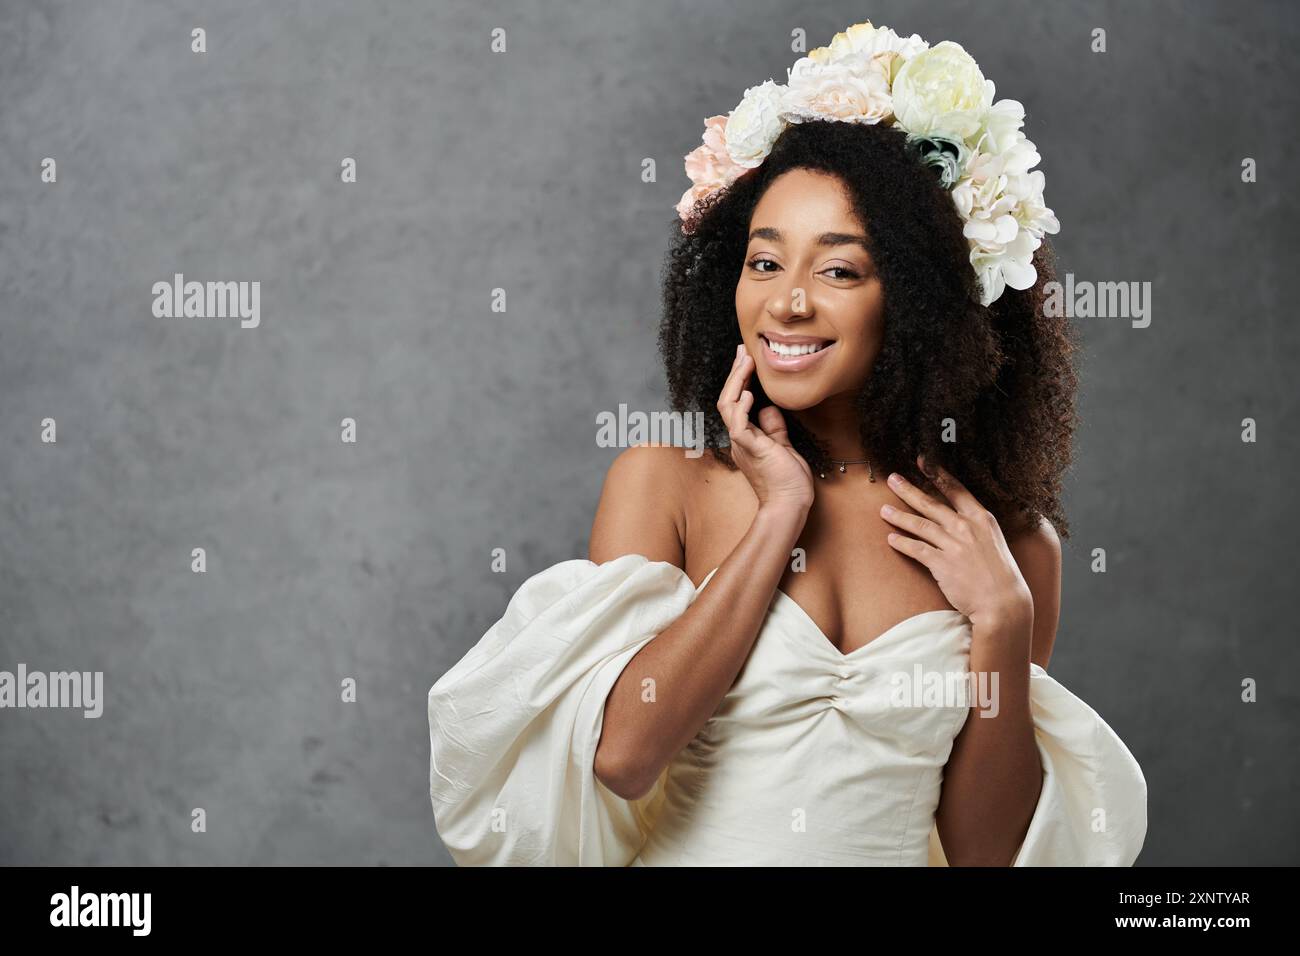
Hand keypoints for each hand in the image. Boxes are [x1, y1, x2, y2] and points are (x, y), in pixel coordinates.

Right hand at [716, 343, 814, 513]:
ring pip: (729, 407)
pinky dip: (742, 406)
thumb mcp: (783, 447)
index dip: (740, 380)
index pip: (737, 403)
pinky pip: (739, 424)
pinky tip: (750, 391)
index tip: (746, 360)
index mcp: (746, 438)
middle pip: (728, 399)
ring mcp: (742, 444)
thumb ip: (774, 428)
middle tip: (742, 351)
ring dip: (737, 382)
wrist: (790, 505)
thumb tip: (769, 408)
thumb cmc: (789, 482)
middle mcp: (739, 439)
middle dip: (735, 373)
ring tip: (745, 362)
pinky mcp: (751, 449)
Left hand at [879, 454, 1031, 628]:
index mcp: (982, 518)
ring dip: (899, 516)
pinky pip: (916, 549)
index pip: (956, 490)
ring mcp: (953, 545)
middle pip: (930, 504)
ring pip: (920, 524)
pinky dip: (902, 543)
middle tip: (892, 479)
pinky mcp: (942, 564)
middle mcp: (966, 527)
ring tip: (884, 510)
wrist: (1004, 602)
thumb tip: (961, 519)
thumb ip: (977, 528)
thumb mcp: (994, 541)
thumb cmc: (1001, 575)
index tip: (923, 462)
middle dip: (908, 490)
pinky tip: (891, 538)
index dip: (937, 475)